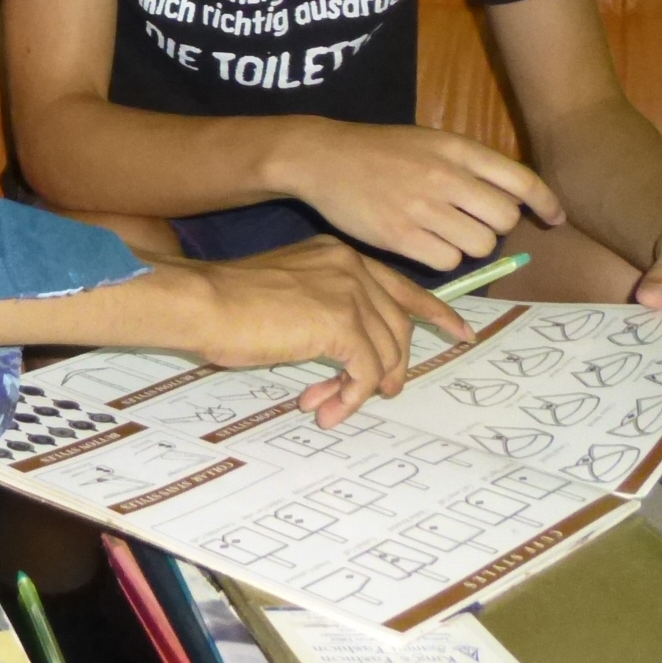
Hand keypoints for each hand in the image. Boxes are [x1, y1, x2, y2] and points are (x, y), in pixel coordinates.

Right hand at [149, 238, 470, 425]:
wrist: (200, 301)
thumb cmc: (225, 301)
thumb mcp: (284, 292)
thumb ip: (319, 308)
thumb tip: (342, 352)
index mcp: (338, 255)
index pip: (402, 285)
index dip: (435, 312)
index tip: (460, 333)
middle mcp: (352, 268)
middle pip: (400, 325)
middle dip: (394, 366)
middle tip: (383, 395)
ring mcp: (350, 293)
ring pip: (386, 352)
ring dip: (363, 389)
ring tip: (333, 407)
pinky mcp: (342, 324)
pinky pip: (366, 372)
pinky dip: (351, 396)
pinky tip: (327, 406)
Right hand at [275, 118, 565, 269]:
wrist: (325, 158)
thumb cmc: (382, 150)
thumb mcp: (432, 142)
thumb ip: (471, 164)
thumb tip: (516, 198)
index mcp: (457, 150)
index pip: (522, 180)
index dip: (546, 203)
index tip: (555, 218)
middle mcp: (446, 178)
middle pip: (505, 219)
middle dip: (496, 226)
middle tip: (473, 223)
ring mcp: (424, 208)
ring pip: (481, 246)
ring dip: (471, 246)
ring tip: (446, 233)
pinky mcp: (401, 236)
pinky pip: (448, 261)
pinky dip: (443, 258)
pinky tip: (424, 243)